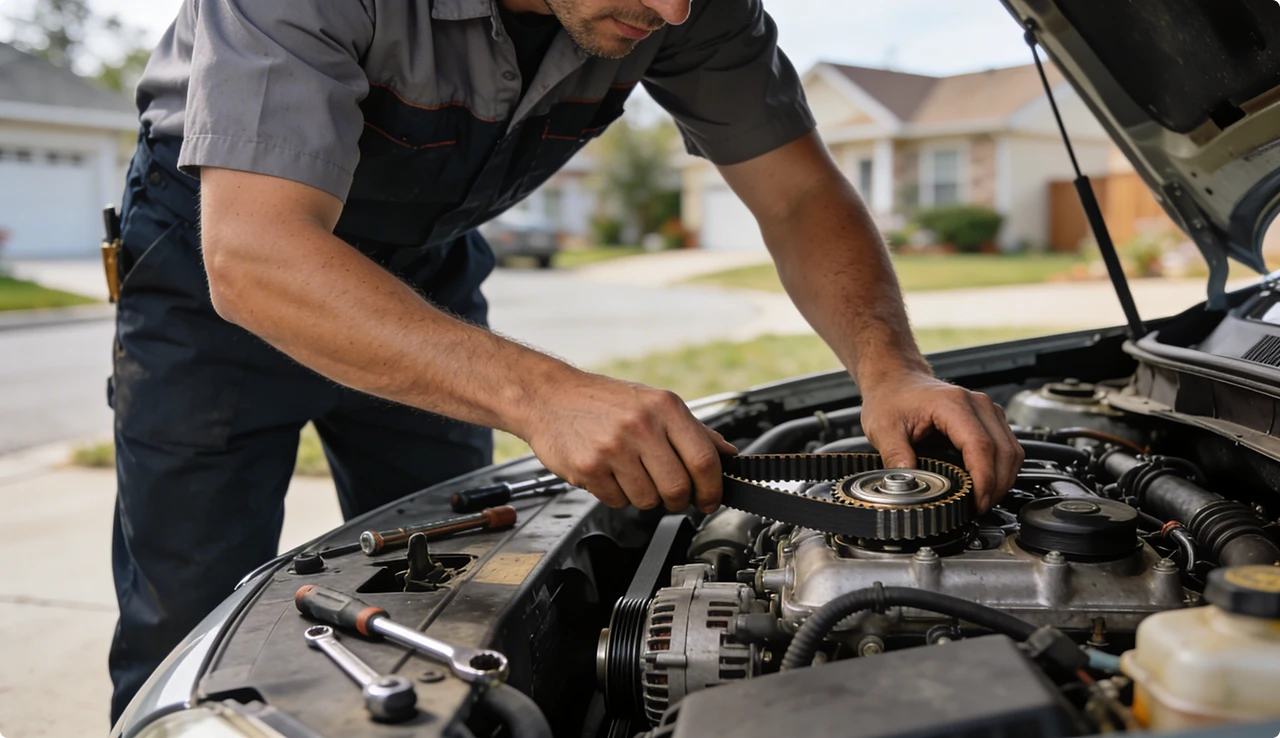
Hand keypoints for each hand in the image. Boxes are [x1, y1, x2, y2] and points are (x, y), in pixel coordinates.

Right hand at [522, 371, 737, 511]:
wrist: (548, 396)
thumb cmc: (603, 401)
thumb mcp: (654, 403)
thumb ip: (694, 431)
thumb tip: (729, 456)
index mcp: (664, 407)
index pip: (704, 459)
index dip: (712, 488)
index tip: (710, 498)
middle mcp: (641, 425)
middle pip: (678, 488)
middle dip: (679, 500)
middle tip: (671, 494)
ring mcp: (613, 448)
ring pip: (648, 500)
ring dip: (645, 496)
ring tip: (631, 472)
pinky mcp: (589, 468)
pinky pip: (618, 501)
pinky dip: (617, 495)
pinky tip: (609, 472)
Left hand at [859, 371, 1022, 511]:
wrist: (897, 381)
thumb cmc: (892, 398)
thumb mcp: (883, 428)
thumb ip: (894, 456)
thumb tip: (907, 484)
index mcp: (953, 404)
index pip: (981, 446)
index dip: (984, 480)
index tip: (977, 503)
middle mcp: (977, 404)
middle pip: (1004, 451)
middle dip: (996, 486)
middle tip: (979, 509)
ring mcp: (988, 410)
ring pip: (1012, 451)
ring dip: (1004, 480)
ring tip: (983, 501)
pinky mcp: (990, 419)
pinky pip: (1008, 447)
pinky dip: (1003, 470)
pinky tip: (987, 485)